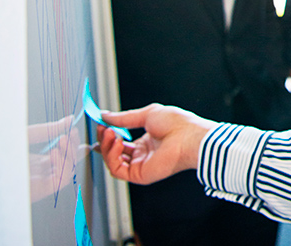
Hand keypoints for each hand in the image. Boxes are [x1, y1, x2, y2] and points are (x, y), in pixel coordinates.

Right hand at [97, 104, 218, 184]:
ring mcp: (141, 166)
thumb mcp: (148, 114)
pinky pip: (117, 170)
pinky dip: (112, 157)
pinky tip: (116, 143)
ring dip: (107, 147)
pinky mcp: (140, 175)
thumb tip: (105, 115)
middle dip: (105, 140)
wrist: (189, 136)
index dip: (108, 136)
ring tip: (109, 133)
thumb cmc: (178, 124)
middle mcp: (143, 155)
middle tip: (102, 128)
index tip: (100, 125)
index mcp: (147, 142)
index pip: (121, 143)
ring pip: (113, 162)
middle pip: (114, 153)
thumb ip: (124, 118)